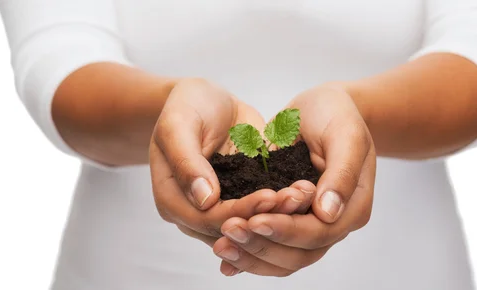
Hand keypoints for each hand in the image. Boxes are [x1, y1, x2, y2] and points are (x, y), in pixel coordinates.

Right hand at [149, 78, 314, 244]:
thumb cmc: (186, 105)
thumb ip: (187, 161)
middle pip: (231, 228)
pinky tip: (304, 192)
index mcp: (171, 199)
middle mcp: (194, 212)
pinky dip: (283, 204)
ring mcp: (220, 208)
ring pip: (250, 224)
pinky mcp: (241, 199)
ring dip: (280, 214)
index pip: (206, 219)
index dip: (239, 211)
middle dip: (266, 215)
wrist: (206, 99)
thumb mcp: (178, 124)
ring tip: (305, 194)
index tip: (269, 195)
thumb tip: (204, 199)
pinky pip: (262, 209)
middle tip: (298, 197)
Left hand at [213, 84, 375, 275]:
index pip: (318, 233)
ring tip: (220, 244)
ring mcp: (310, 226)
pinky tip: (225, 258)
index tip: (254, 220)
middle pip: (298, 255)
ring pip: (282, 259)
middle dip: (262, 245)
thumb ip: (341, 173)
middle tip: (228, 229)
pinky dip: (249, 256)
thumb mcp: (345, 135)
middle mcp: (332, 224)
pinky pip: (271, 247)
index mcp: (353, 208)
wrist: (324, 109)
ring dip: (251, 255)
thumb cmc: (337, 115)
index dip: (286, 230)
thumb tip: (328, 213)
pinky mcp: (289, 221)